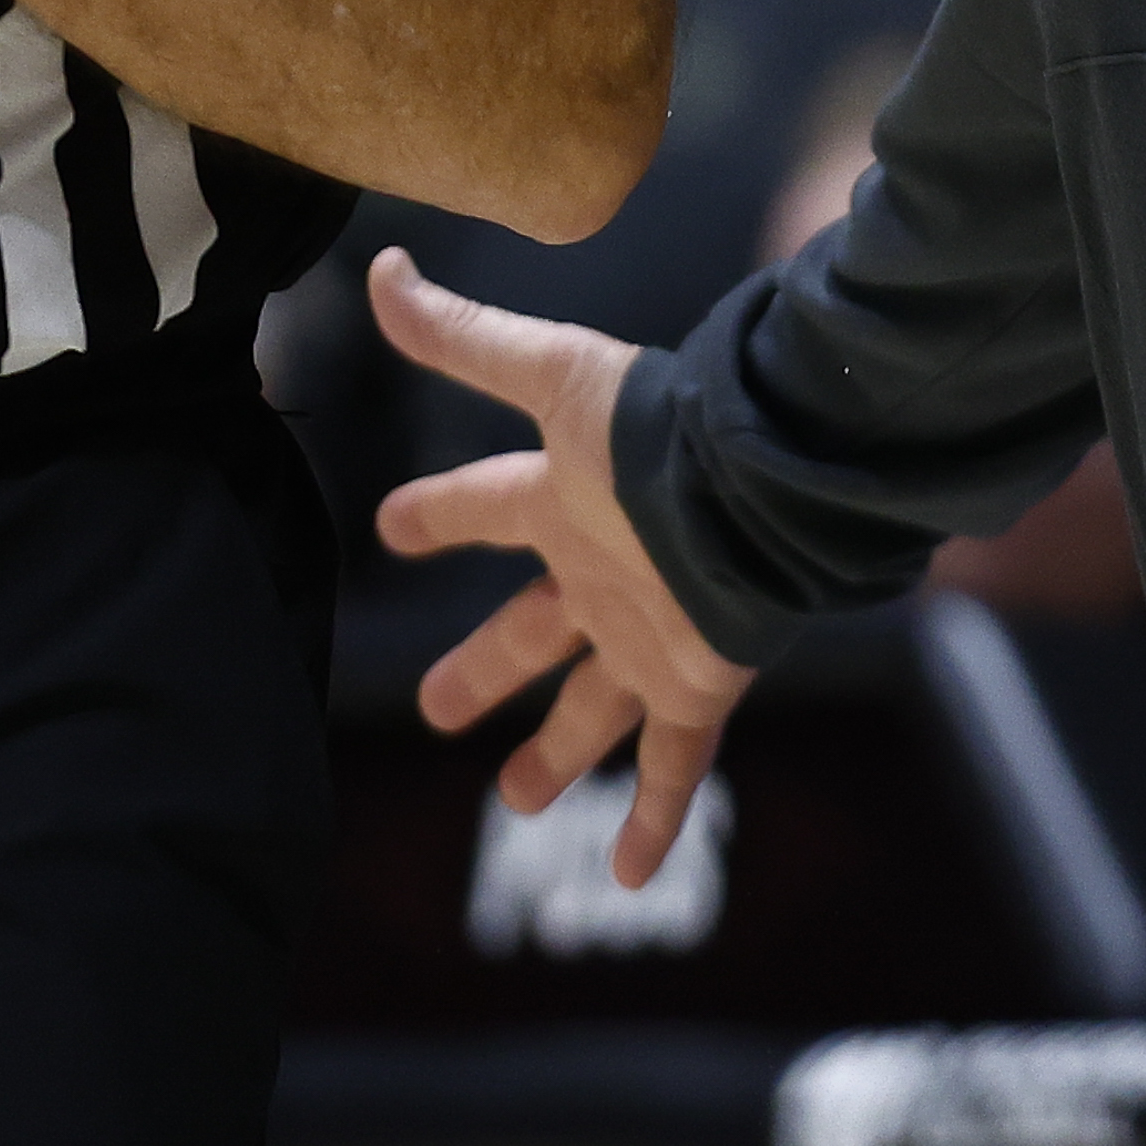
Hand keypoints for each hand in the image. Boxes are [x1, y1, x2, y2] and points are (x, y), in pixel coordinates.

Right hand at [368, 248, 753, 884]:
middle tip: (435, 709)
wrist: (762, 482)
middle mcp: (602, 572)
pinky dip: (653, 821)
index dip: (436, 517)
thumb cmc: (654, 427)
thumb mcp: (548, 377)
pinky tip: (630, 876)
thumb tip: (383, 270)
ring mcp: (647, 634)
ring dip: (555, 753)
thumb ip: (464, 336)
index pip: (482, 508)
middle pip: (527, 630)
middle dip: (481, 666)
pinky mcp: (696, 683)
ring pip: (591, 708)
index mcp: (564, 500)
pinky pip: (673, 765)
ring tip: (518, 800)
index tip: (392, 526)